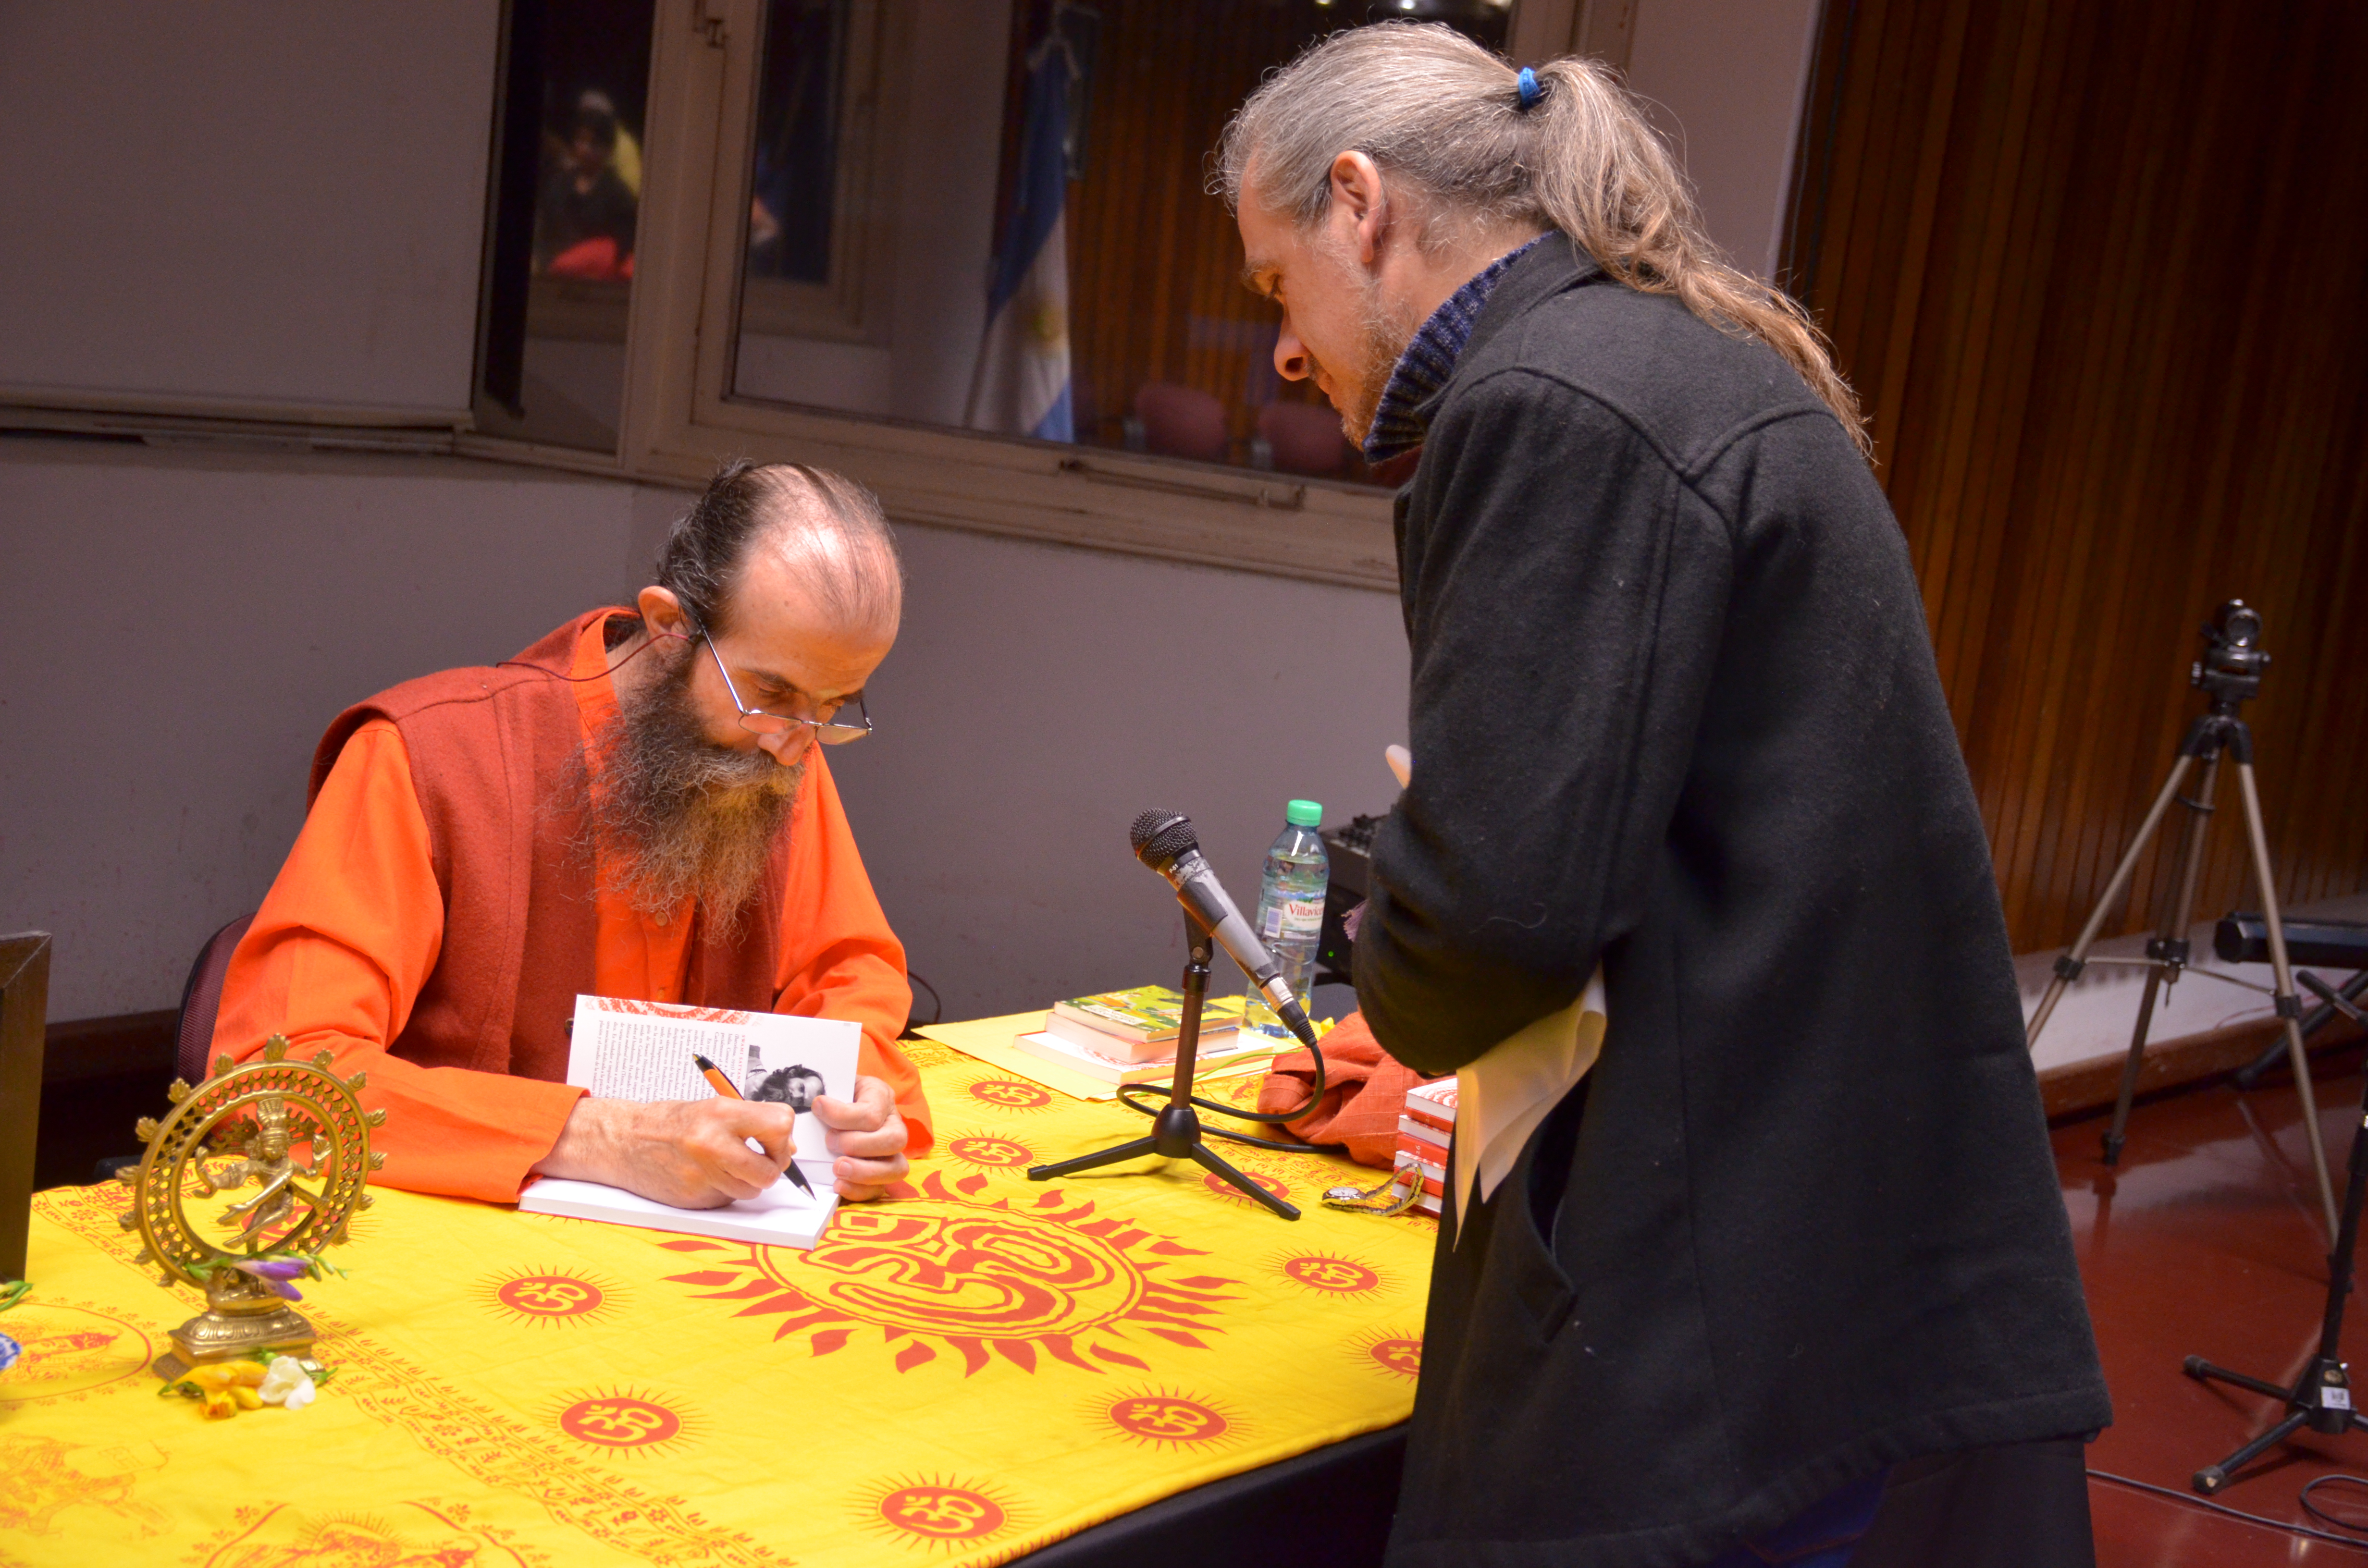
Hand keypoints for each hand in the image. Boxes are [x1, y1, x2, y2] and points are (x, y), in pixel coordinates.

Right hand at [532, 1096, 794, 1208]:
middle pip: (770, 1170)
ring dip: (746, 1183)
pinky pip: (727, 1200)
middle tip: (760, 1161)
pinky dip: (724, 1192)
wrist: (623, 1141)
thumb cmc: (669, 1123)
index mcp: (721, 1113)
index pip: (780, 1124)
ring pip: (751, 1191)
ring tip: (725, 1166)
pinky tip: (706, 1177)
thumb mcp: (713, 1110)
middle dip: (771, 1168)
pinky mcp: (693, 1197)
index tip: (772, 1140)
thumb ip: (752, 1124)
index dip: (782, 1136)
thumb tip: (789, 1147)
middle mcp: (712, 1143)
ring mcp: (702, 1174)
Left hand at [812, 1075, 908, 1200]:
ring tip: (837, 1169)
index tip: (817, 1107)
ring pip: (896, 1168)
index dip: (843, 1115)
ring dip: (864, 1172)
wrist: (838, 1104)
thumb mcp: (834, 1083)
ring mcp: (892, 1152)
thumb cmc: (836, 1094)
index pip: (873, 1112)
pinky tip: (838, 1184)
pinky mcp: (882, 1174)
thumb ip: (826, 1090)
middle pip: (895, 1140)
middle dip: (859, 1145)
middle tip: (830, 1142)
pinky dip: (859, 1190)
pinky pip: (880, 1189)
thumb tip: (814, 1103)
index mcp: (882, 1096)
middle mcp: (894, 1124)